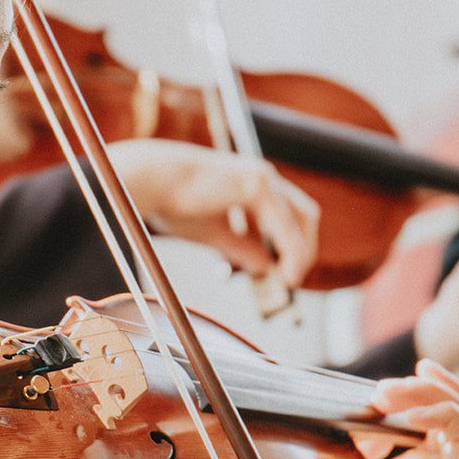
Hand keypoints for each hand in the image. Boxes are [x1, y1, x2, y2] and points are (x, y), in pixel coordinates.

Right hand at [111, 139, 319, 288]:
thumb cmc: (174, 203)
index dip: (293, 243)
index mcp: (253, 184)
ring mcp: (263, 178)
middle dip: (304, 247)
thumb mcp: (215, 233)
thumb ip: (242, 249)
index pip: (289, 214)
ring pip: (300, 219)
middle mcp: (263, 177)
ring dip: (301, 253)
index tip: (286, 270)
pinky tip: (286, 272)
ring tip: (291, 281)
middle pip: (304, 214)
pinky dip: (290, 251)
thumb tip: (266, 269)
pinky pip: (283, 225)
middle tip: (293, 278)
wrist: (153, 182)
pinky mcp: (256, 185)